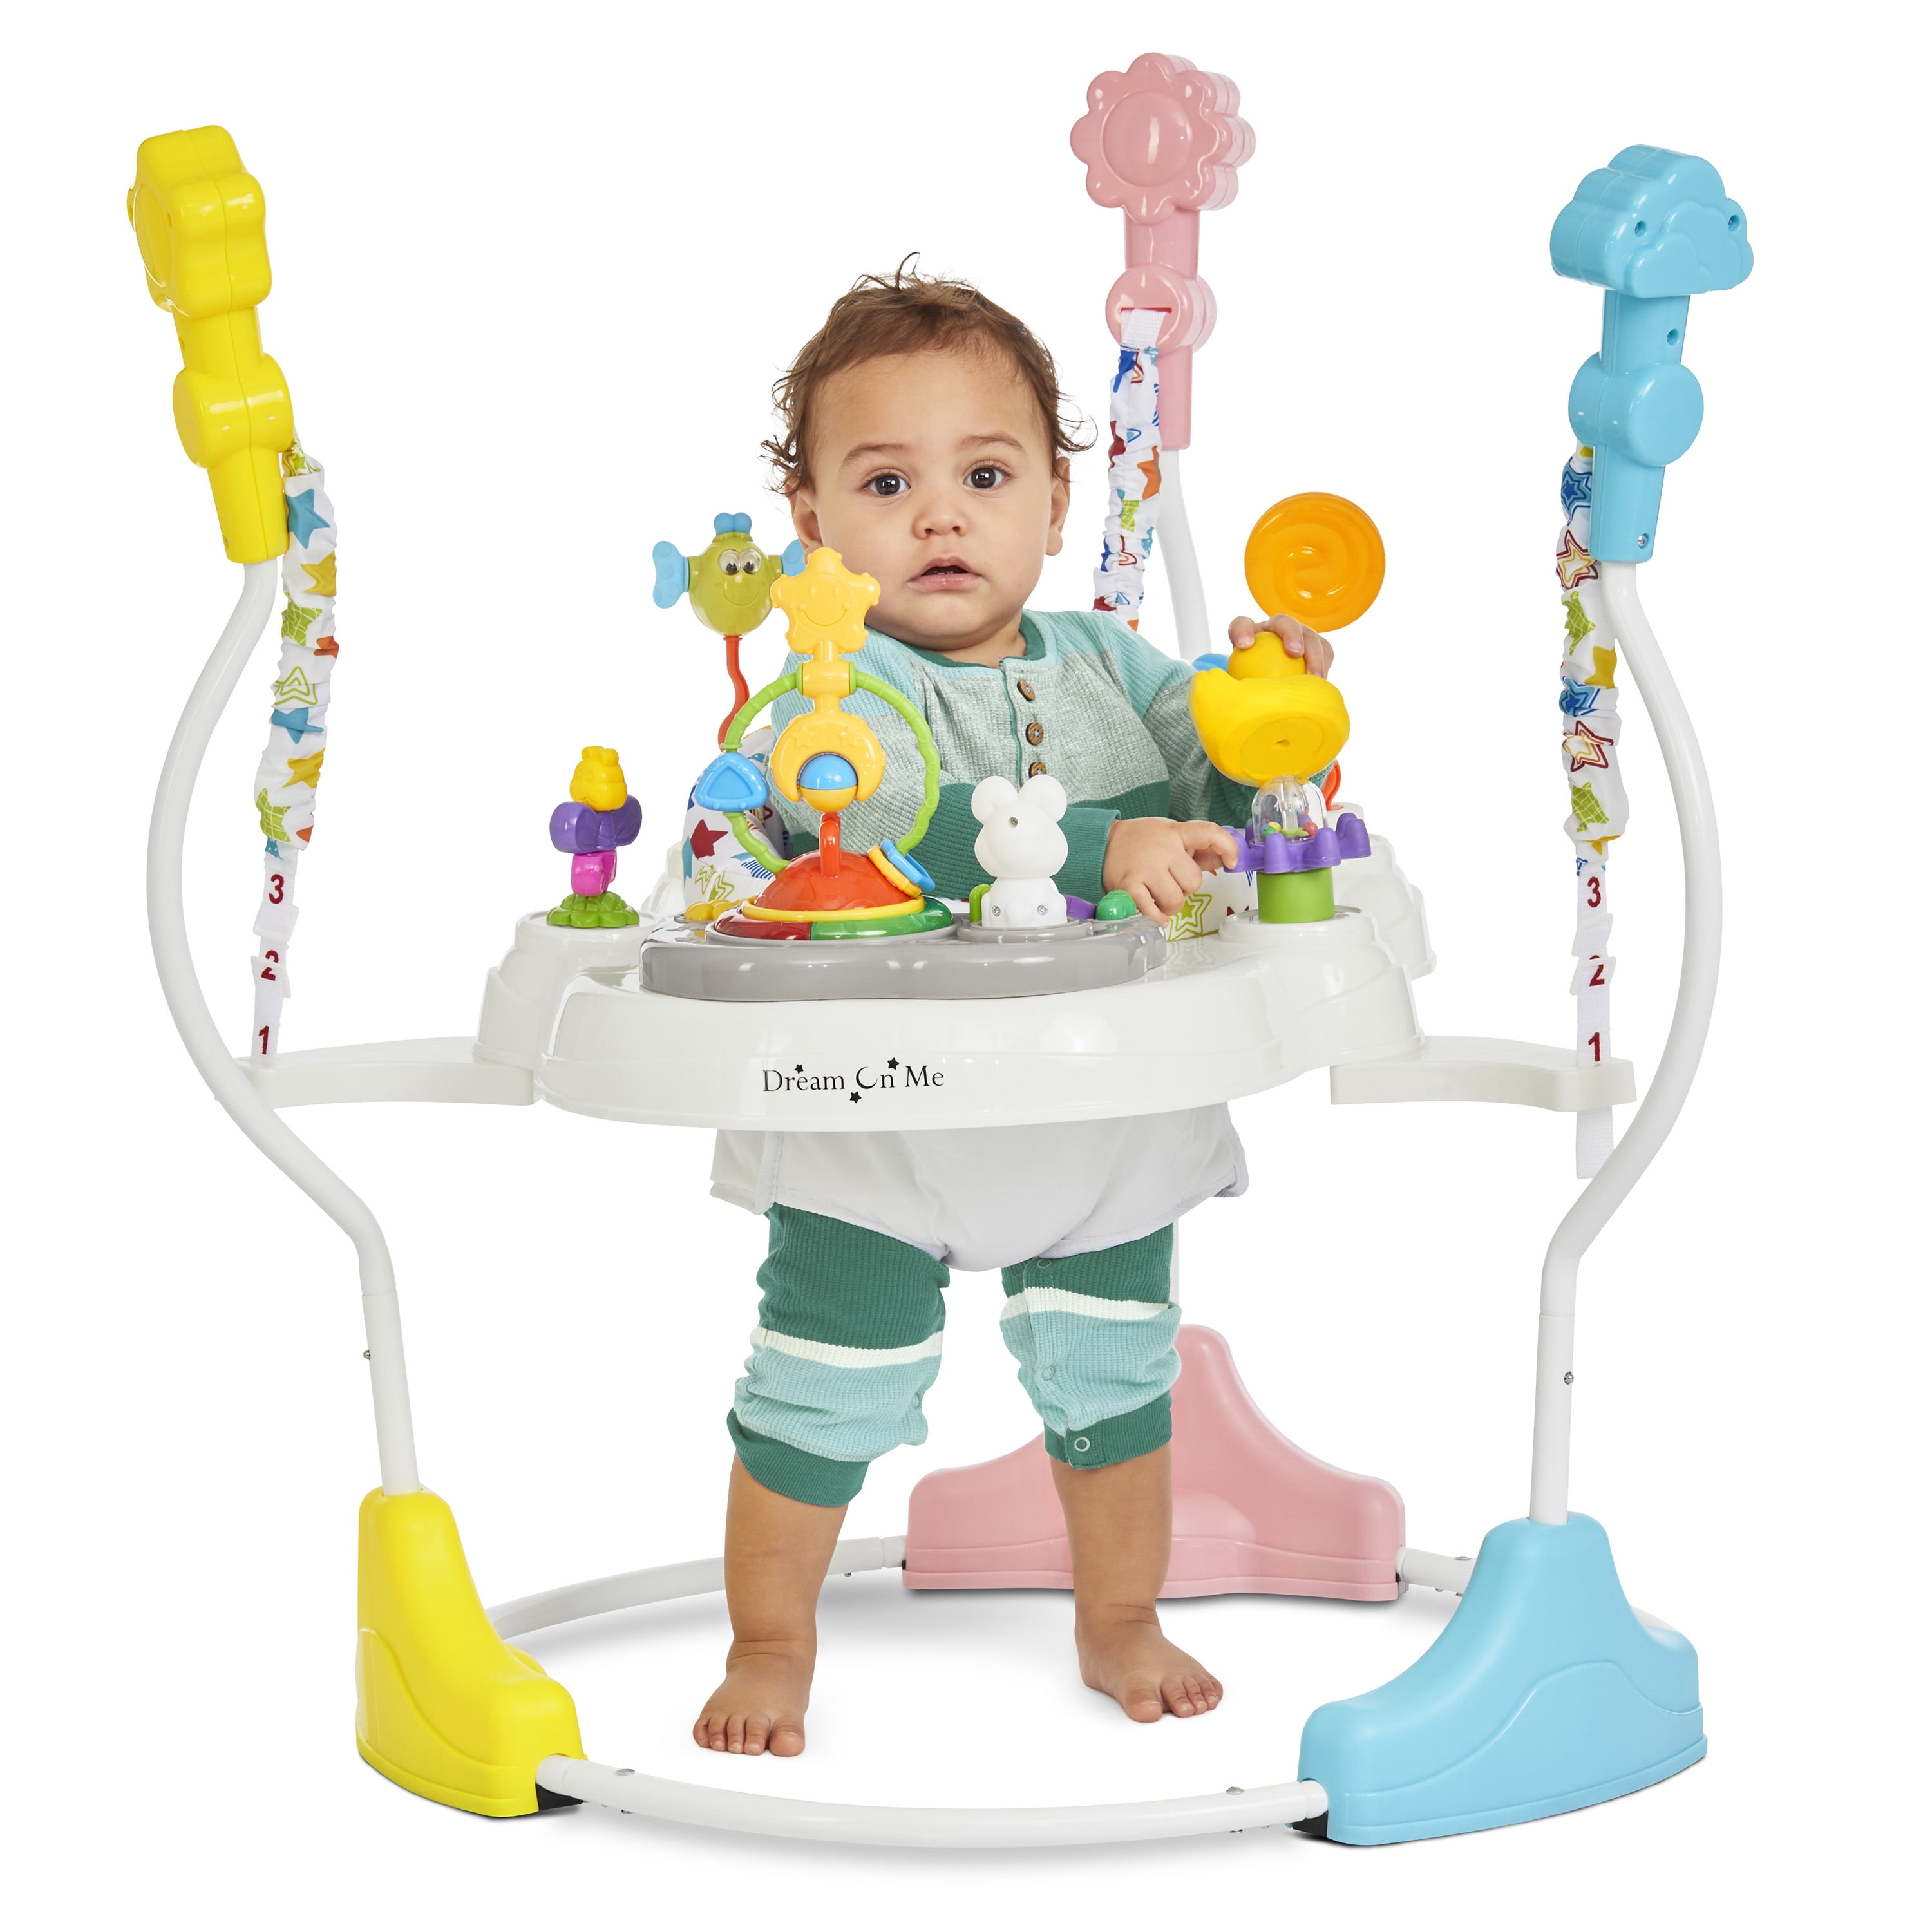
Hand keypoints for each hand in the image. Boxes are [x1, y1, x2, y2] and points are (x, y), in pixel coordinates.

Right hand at [1103, 817, 1238, 920]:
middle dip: (1185, 889)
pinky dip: (1156, 918)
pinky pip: (1151, 911)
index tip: (1232, 863)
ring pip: (1175, 900)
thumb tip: (1228, 860)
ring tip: (1157, 895)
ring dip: (1169, 905)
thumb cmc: (1143, 841)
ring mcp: (1145, 868)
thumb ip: (1200, 849)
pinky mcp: (1128, 886)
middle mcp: (1162, 849)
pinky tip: (1155, 915)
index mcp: (1176, 833)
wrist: (1103, 841)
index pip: (1209, 833)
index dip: (1227, 847)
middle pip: (1193, 882)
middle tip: (1170, 882)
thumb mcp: (1173, 836)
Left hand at [1228, 613, 1332, 677]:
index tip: (1244, 646)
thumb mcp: (1240, 683)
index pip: (1241, 625)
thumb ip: (1234, 686)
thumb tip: (1234, 698)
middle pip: (1284, 622)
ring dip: (1315, 653)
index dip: (1242, 631)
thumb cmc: (1254, 683)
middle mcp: (1275, 629)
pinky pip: (1325, 651)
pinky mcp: (1315, 647)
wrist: (1272, 681)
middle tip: (1294, 653)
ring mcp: (1297, 635)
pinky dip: (1325, 665)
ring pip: (1310, 635)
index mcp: (1250, 633)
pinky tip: (1322, 684)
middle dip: (1291, 633)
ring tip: (1315, 676)